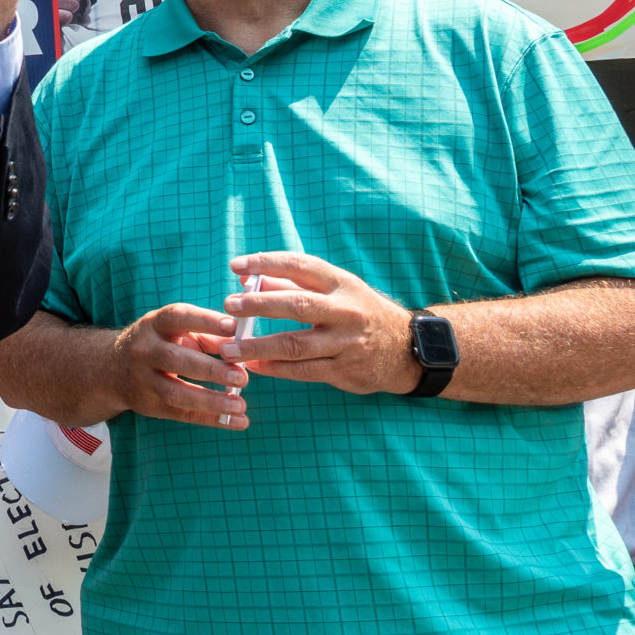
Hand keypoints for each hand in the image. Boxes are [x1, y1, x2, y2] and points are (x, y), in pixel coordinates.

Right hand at [109, 303, 249, 428]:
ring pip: (176, 393)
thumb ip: (210, 336)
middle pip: (176, 360)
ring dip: (210, 400)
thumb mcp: (177, 331)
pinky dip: (212, 419)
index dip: (205, 321)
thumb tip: (242, 345)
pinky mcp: (151, 406)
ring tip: (240, 405)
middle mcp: (144, 351)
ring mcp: (144, 381)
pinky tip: (238, 421)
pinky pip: (182, 414)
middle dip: (210, 369)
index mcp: (154, 324)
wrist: (112, 368)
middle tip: (242, 376)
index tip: (233, 328)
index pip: (178, 318)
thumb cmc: (160, 343)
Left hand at [220, 252, 418, 395]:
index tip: (236, 265)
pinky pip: (303, 371)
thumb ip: (291, 283)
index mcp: (341, 284)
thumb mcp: (335, 291)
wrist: (405, 349)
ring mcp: (346, 342)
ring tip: (228, 348)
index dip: (266, 263)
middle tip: (229, 305)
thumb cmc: (358, 312)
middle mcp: (345, 311)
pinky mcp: (344, 370)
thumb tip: (247, 278)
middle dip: (259, 304)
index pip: (300, 266)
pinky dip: (275, 369)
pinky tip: (253, 366)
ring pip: (295, 344)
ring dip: (258, 346)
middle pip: (297, 305)